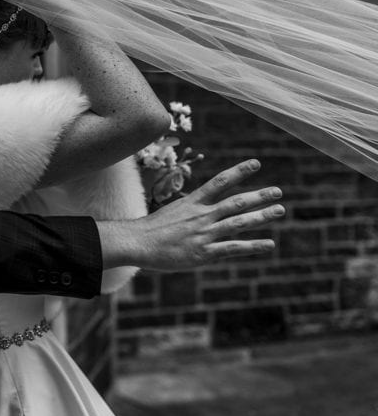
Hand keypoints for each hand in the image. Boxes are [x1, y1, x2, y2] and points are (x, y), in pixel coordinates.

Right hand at [98, 159, 283, 270]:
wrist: (136, 242)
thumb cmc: (152, 228)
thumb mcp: (173, 210)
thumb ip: (191, 208)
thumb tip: (202, 202)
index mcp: (193, 202)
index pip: (219, 182)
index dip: (239, 172)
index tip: (256, 163)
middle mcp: (201, 215)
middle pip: (235, 202)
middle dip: (258, 196)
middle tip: (278, 191)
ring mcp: (203, 233)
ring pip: (238, 222)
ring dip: (261, 216)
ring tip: (280, 210)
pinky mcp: (204, 252)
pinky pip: (233, 248)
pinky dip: (253, 246)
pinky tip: (270, 244)